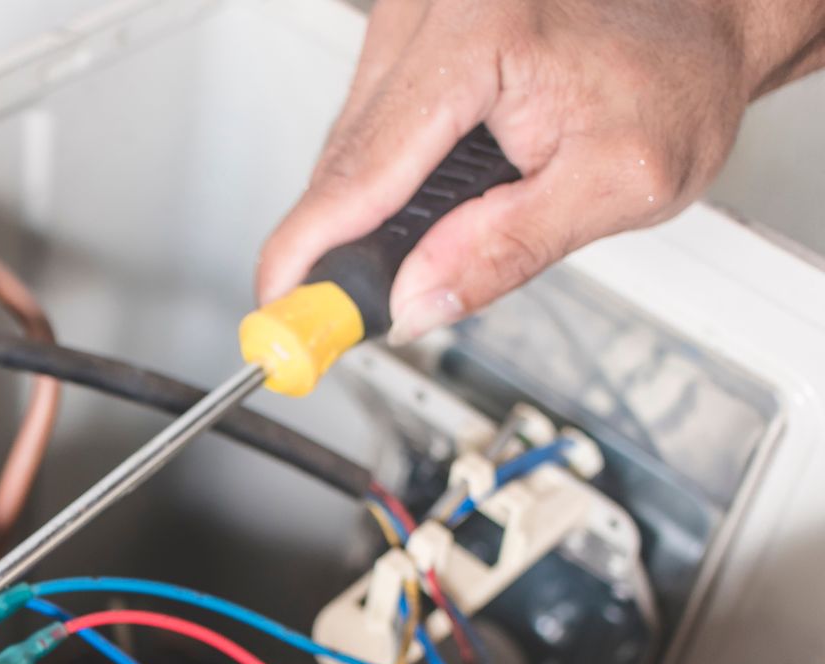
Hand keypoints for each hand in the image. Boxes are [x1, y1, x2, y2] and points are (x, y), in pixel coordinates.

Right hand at [256, 0, 824, 342]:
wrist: (702, 19)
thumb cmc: (675, 80)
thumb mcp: (618, 184)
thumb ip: (510, 248)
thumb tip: (417, 302)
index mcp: (483, 36)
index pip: (363, 166)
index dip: (311, 250)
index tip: (279, 309)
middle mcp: (436, 10)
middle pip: (344, 156)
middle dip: (339, 241)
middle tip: (339, 315)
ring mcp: (416, 13)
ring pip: (349, 138)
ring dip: (365, 205)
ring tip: (419, 247)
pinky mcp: (411, 27)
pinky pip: (369, 115)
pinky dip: (383, 169)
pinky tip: (426, 193)